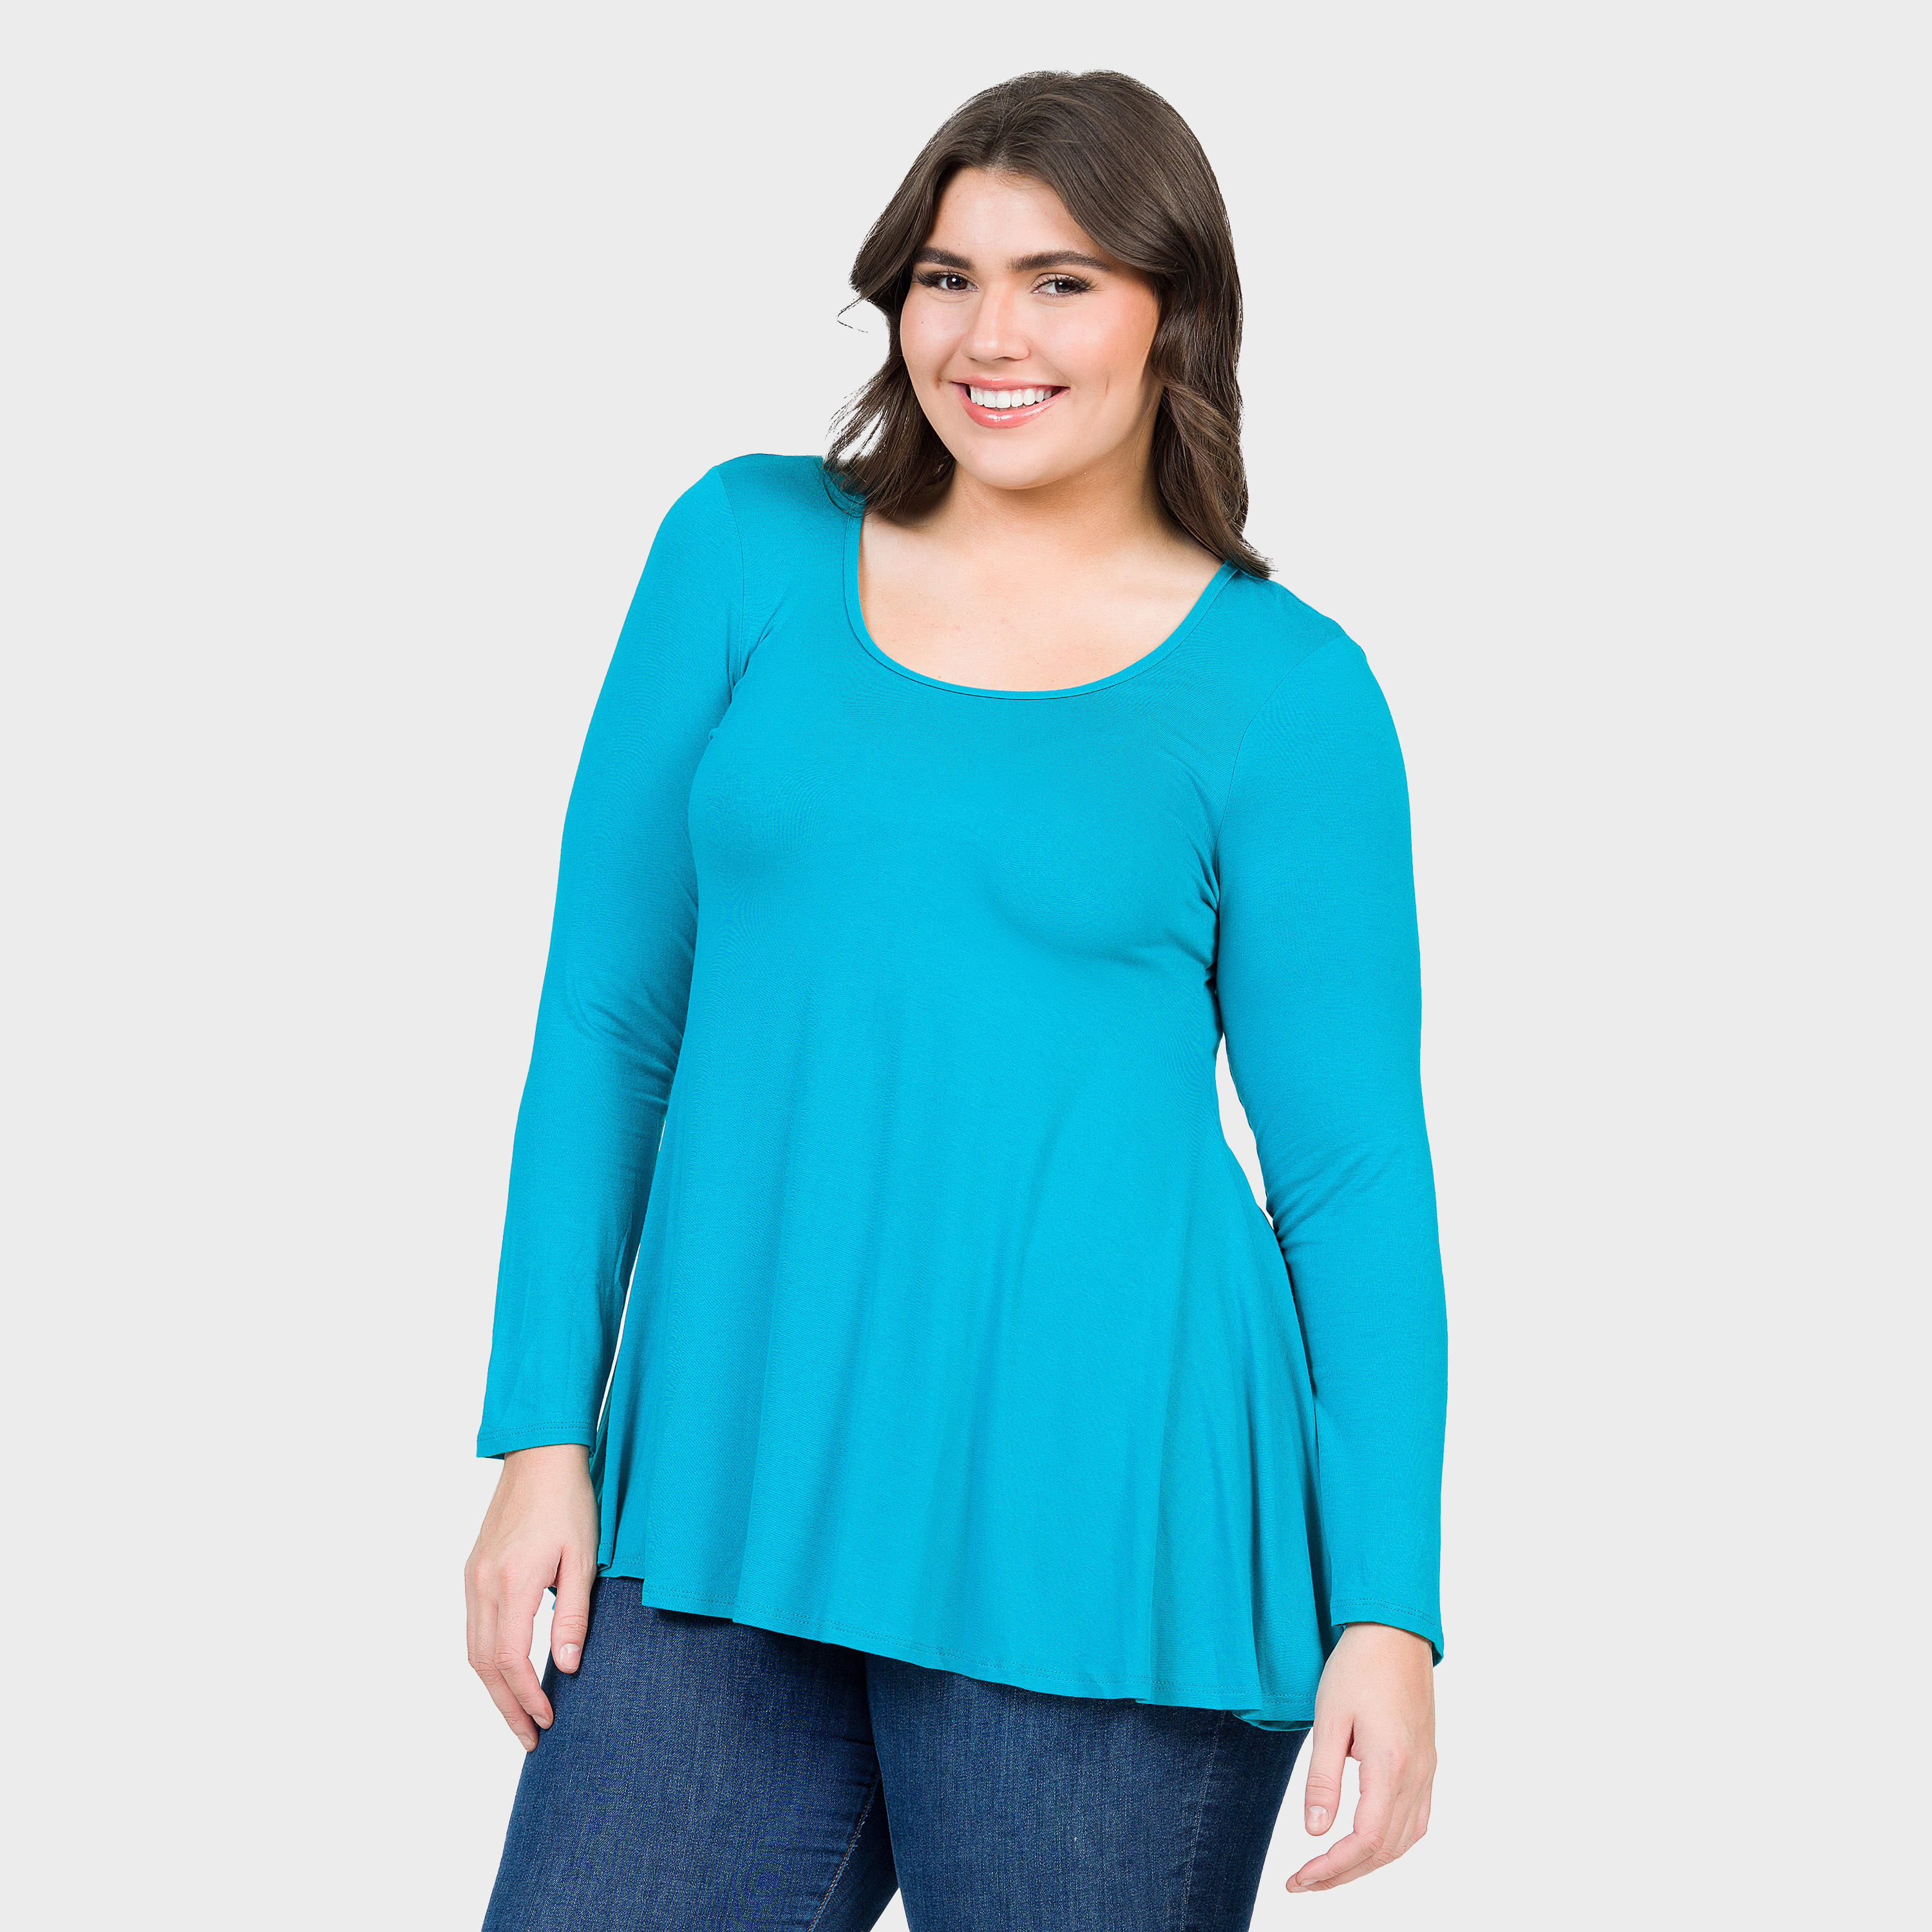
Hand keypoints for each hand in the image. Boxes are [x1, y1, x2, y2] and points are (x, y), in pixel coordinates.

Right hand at [464, 1443, 599, 1749]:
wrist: (539, 1457)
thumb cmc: (570, 1503)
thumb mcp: (584, 1559)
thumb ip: (573, 1616)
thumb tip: (566, 1668)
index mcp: (513, 1583)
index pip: (511, 1660)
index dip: (527, 1698)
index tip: (547, 1721)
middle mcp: (483, 1585)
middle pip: (485, 1665)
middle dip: (506, 1707)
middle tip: (529, 1739)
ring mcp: (473, 1578)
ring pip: (474, 1650)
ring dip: (494, 1688)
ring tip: (519, 1715)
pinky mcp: (473, 1571)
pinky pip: (473, 1628)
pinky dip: (487, 1660)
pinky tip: (506, 1673)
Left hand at [1286, 1621, 1435, 1892]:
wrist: (1394, 1631)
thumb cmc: (1357, 1667)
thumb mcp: (1329, 1718)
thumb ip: (1323, 1778)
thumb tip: (1315, 1832)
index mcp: (1390, 1765)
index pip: (1365, 1841)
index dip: (1332, 1869)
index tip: (1299, 1879)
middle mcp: (1416, 1775)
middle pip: (1385, 1850)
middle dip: (1343, 1874)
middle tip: (1303, 1882)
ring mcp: (1426, 1770)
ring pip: (1404, 1840)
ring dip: (1367, 1863)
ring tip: (1328, 1870)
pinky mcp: (1427, 1762)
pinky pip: (1416, 1820)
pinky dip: (1390, 1843)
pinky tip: (1366, 1843)